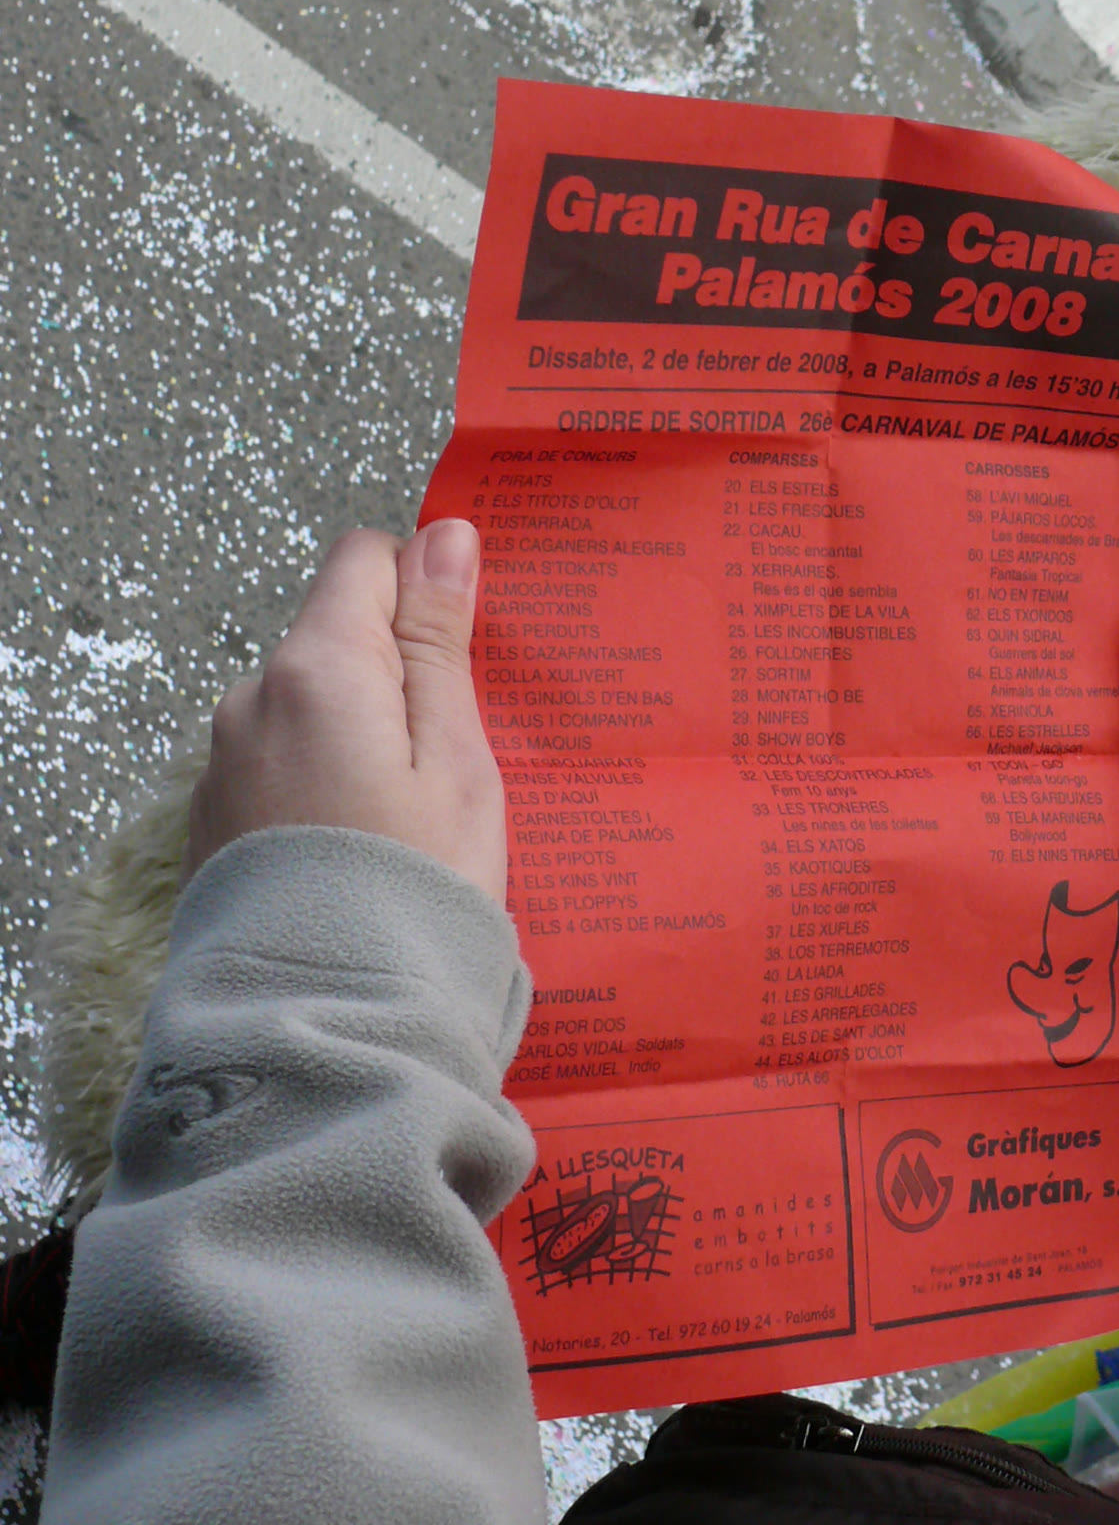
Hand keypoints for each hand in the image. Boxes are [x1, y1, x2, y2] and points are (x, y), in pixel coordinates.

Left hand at [185, 521, 505, 903]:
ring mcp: (223, 763)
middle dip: (398, 676)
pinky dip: (327, 786)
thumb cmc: (415, 887)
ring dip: (363, 735)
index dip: (424, 591)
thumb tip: (444, 533)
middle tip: (457, 760)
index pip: (365, 559)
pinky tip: (366, 851)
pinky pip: (283, 767)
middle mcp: (251, 699)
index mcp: (318, 668)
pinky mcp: (215, 821)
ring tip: (414, 821)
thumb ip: (440, 642)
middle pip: (336, 637)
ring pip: (310, 707)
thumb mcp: (457, 759)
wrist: (325, 1022)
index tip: (467, 661)